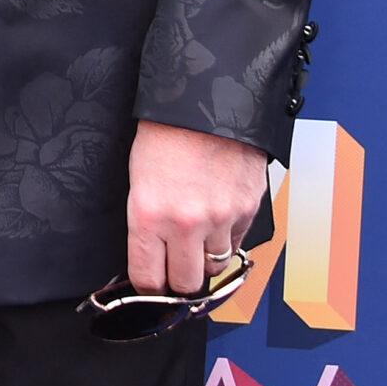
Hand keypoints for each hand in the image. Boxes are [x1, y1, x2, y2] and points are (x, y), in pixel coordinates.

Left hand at [126, 120, 266, 294]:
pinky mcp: (248, 210)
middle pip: (186, 285)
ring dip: (206, 260)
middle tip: (175, 268)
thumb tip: (153, 256)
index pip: (147, 279)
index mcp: (148, 215)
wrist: (204, 99)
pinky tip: (217, 219)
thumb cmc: (164, 133)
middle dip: (179, 281)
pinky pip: (238, 244)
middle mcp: (186, 223)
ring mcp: (221, 219)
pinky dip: (227, 239)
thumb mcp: (139, 178)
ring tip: (197, 240)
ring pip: (216, 268)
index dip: (148, 287)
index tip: (149, 282)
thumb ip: (148, 222)